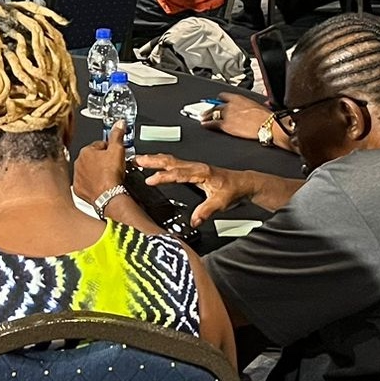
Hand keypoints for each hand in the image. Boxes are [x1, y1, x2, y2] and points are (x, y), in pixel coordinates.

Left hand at [72, 124, 127, 201]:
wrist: (108, 195)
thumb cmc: (111, 174)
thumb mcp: (117, 150)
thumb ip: (117, 135)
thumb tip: (119, 124)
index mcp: (86, 151)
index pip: (99, 145)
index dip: (109, 149)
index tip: (114, 155)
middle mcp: (78, 163)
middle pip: (93, 158)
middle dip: (102, 161)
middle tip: (112, 166)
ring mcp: (77, 176)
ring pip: (88, 170)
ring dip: (96, 171)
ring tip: (107, 176)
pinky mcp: (78, 188)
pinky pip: (85, 183)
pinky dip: (92, 183)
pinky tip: (101, 184)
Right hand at [133, 154, 255, 226]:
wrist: (243, 183)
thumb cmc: (233, 190)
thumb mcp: (220, 203)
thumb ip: (206, 211)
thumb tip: (194, 221)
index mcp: (201, 172)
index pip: (178, 174)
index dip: (163, 177)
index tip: (150, 179)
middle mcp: (196, 167)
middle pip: (171, 161)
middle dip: (152, 160)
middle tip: (137, 160)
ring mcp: (194, 167)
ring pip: (171, 160)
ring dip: (155, 159)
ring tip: (140, 159)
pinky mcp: (194, 169)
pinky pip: (175, 162)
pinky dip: (163, 161)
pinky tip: (156, 163)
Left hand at [199, 93, 277, 144]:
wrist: (267, 125)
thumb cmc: (267, 117)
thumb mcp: (261, 105)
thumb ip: (256, 104)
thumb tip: (265, 104)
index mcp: (239, 98)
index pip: (224, 96)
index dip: (219, 99)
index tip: (217, 101)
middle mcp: (231, 105)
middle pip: (216, 106)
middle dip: (210, 109)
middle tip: (205, 111)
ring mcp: (227, 115)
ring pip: (212, 114)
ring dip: (206, 116)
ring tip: (202, 117)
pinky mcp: (226, 125)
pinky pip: (213, 124)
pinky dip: (207, 124)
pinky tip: (204, 124)